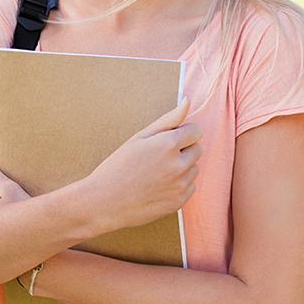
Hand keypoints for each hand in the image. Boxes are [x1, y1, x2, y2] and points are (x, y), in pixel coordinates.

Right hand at [85, 97, 202, 233]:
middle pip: (198, 149)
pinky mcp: (180, 200)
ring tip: (156, 172)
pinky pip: (190, 186)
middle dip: (184, 149)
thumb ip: (167, 120)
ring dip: (182, 167)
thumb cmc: (118, 166)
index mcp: (168, 144)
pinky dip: (178, 184)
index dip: (183, 132)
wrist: (105, 202)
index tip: (169, 138)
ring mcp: (181, 184)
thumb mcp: (139, 138)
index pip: (196, 131)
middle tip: (159, 155)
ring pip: (194, 168)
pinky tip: (158, 185)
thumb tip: (187, 101)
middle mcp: (179, 164)